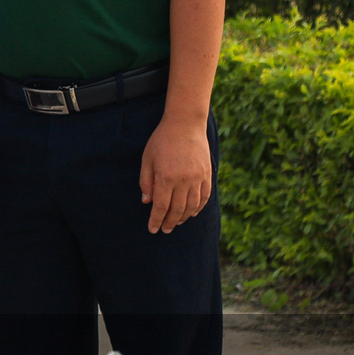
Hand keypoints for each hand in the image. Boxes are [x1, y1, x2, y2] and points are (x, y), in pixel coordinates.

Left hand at [139, 113, 212, 232]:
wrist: (185, 124)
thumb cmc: (162, 140)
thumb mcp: (147, 159)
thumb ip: (146, 181)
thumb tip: (147, 202)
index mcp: (166, 177)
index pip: (160, 206)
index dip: (156, 220)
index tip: (153, 229)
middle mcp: (183, 181)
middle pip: (177, 210)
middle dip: (169, 222)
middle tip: (165, 229)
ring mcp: (197, 178)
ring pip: (192, 206)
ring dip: (183, 218)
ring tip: (176, 222)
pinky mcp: (207, 175)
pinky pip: (204, 197)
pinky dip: (198, 208)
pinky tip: (191, 213)